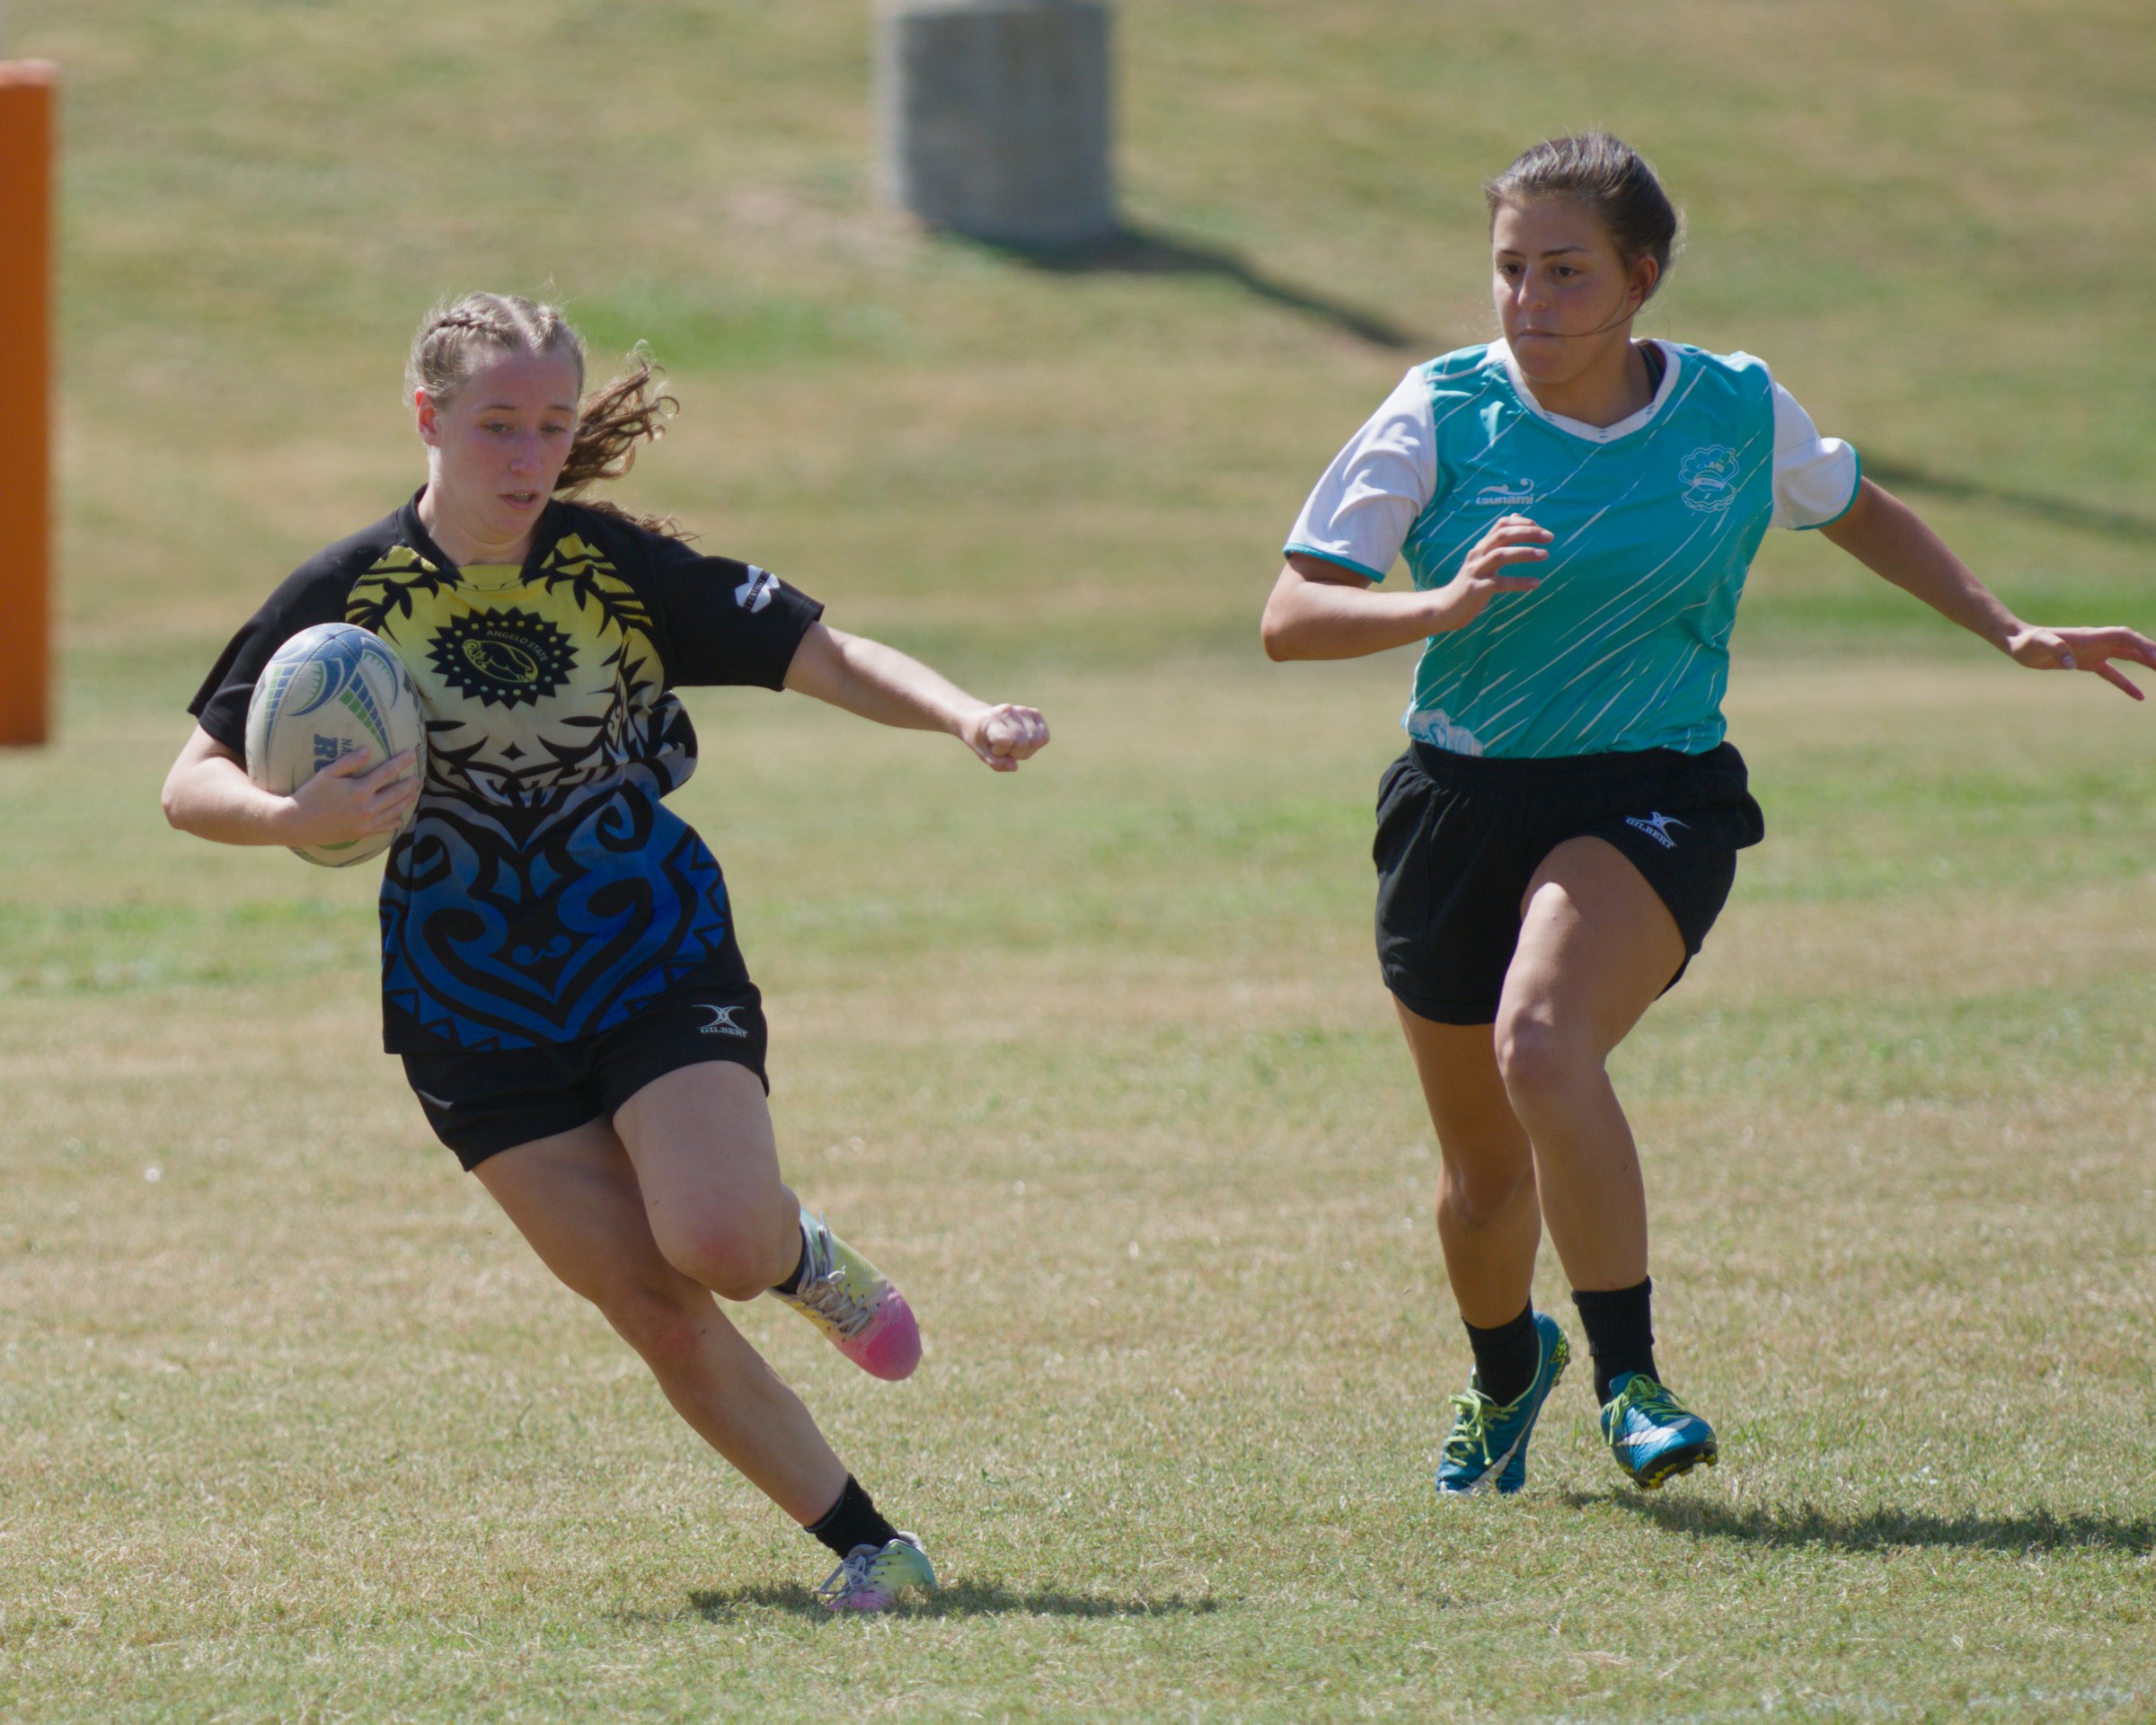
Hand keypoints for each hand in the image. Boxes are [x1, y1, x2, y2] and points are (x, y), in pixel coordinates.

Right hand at [279, 747, 421, 844]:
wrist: (297, 823)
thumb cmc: (310, 795)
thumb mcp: (326, 774)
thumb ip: (348, 762)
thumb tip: (368, 751)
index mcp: (359, 790)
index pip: (387, 772)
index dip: (401, 762)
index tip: (412, 754)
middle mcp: (367, 807)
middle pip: (397, 793)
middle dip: (410, 784)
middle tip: (419, 777)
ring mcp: (366, 822)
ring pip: (394, 811)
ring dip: (407, 801)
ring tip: (415, 793)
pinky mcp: (362, 833)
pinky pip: (384, 828)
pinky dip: (395, 822)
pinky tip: (400, 818)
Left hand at [960, 704, 1048, 771]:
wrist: (980, 719)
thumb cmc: (981, 739)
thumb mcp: (982, 754)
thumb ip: (997, 763)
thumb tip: (1015, 767)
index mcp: (992, 719)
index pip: (1006, 740)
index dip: (1000, 751)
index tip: (991, 748)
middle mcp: (1009, 711)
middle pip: (1023, 743)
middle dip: (1014, 754)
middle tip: (1003, 748)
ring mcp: (1023, 710)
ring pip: (1036, 741)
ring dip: (1026, 750)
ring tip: (1013, 745)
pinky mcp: (1035, 713)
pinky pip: (1044, 737)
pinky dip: (1035, 745)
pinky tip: (1024, 740)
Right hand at [1430, 514, 1547, 630]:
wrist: (1445, 608)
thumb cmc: (1470, 584)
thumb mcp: (1483, 559)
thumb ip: (1499, 541)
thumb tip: (1515, 515)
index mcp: (1481, 547)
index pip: (1501, 525)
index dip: (1522, 523)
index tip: (1541, 529)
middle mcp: (1477, 555)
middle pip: (1502, 535)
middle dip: (1527, 533)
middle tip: (1550, 537)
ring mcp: (1476, 571)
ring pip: (1500, 555)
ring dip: (1524, 552)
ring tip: (1545, 555)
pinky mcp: (1476, 589)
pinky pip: (1500, 583)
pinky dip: (1519, 582)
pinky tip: (1536, 583)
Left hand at [2006, 624, 2155, 698]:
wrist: (2017, 643)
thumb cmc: (2026, 642)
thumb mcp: (2036, 643)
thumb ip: (2054, 648)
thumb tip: (2071, 663)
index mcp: (2091, 636)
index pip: (2125, 637)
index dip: (2142, 645)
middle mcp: (2097, 642)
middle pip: (2134, 645)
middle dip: (2153, 654)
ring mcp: (2094, 652)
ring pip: (2129, 657)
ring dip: (2148, 663)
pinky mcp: (2087, 663)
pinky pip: (2113, 673)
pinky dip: (2127, 683)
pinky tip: (2140, 696)